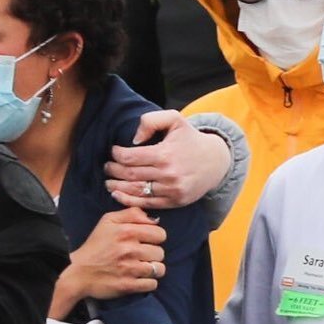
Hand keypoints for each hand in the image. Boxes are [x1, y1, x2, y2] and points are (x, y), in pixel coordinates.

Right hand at [55, 206, 165, 306]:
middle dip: (153, 254)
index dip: (154, 238)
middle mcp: (130, 250)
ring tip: (141, 268)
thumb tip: (155, 220)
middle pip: (160, 252)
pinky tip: (138, 278)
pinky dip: (148, 283)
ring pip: (159, 269)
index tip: (145, 241)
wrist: (78, 274)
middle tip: (140, 256)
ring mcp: (130, 269)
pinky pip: (152, 284)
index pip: (160, 234)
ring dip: (153, 269)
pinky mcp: (128, 286)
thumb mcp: (108, 221)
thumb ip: (132, 214)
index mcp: (126, 231)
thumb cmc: (95, 246)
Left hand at [105, 110, 230, 208]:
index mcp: (165, 154)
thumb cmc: (190, 139)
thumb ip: (151, 121)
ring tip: (108, 182)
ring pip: (135, 191)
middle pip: (129, 175)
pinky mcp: (174, 202)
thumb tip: (133, 140)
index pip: (129, 157)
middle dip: (113, 170)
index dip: (116, 155)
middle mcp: (168, 174)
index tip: (114, 151)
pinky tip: (118, 195)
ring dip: (116, 187)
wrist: (216, 162)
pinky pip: (146, 203)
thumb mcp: (175, 119)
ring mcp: (171, 190)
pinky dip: (128, 200)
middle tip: (107, 167)